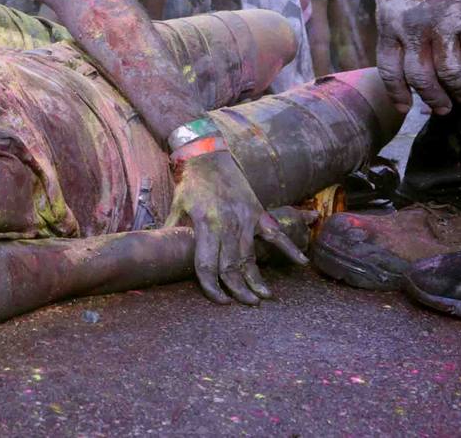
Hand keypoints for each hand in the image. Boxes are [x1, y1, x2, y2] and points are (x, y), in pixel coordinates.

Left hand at [166, 149, 307, 304]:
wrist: (208, 155)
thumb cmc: (190, 183)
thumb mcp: (176, 208)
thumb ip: (172, 233)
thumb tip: (158, 253)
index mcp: (205, 224)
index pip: (208, 265)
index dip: (212, 287)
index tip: (219, 300)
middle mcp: (227, 223)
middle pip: (232, 266)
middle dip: (238, 289)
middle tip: (246, 305)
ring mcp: (245, 217)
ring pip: (251, 256)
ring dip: (258, 279)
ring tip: (264, 296)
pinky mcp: (257, 210)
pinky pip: (276, 233)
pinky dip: (289, 248)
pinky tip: (301, 262)